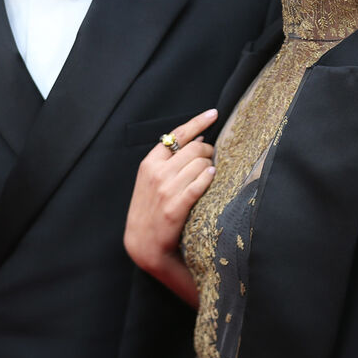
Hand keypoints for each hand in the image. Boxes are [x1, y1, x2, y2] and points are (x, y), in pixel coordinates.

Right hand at [124, 108, 218, 307]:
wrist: (143, 245)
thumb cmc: (150, 210)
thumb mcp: (151, 180)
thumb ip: (170, 160)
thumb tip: (198, 139)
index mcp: (149, 163)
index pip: (177, 134)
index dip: (198, 122)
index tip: (214, 113)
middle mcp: (156, 173)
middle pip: (194, 148)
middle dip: (209, 151)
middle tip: (212, 158)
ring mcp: (165, 190)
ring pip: (200, 165)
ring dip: (210, 166)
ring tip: (210, 173)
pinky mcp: (175, 207)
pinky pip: (200, 184)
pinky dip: (208, 178)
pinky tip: (212, 178)